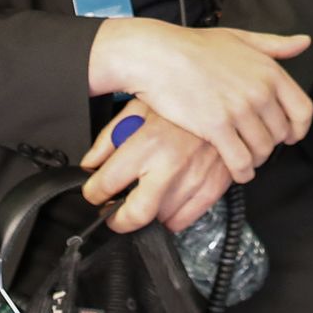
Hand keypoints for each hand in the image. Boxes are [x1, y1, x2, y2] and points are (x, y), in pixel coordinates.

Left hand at [79, 103, 228, 233]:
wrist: (222, 92)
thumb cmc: (177, 97)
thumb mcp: (136, 108)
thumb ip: (109, 139)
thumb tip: (90, 165)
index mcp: (147, 142)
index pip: (107, 182)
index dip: (93, 193)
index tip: (94, 194)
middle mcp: (170, 163)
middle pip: (137, 214)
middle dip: (119, 220)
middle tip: (113, 214)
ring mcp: (195, 177)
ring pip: (162, 219)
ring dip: (149, 214)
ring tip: (146, 197)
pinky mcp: (215, 184)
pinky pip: (187, 218)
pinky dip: (173, 217)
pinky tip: (167, 201)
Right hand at [89, 19, 312, 183]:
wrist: (158, 55)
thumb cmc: (194, 46)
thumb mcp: (240, 38)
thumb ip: (275, 44)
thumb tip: (304, 42)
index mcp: (269, 71)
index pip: (303, 111)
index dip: (298, 129)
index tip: (288, 135)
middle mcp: (259, 91)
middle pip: (280, 134)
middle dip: (269, 143)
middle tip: (254, 143)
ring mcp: (239, 110)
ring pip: (262, 151)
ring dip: (255, 158)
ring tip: (243, 155)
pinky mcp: (217, 128)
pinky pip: (241, 162)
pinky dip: (242, 171)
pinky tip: (236, 169)